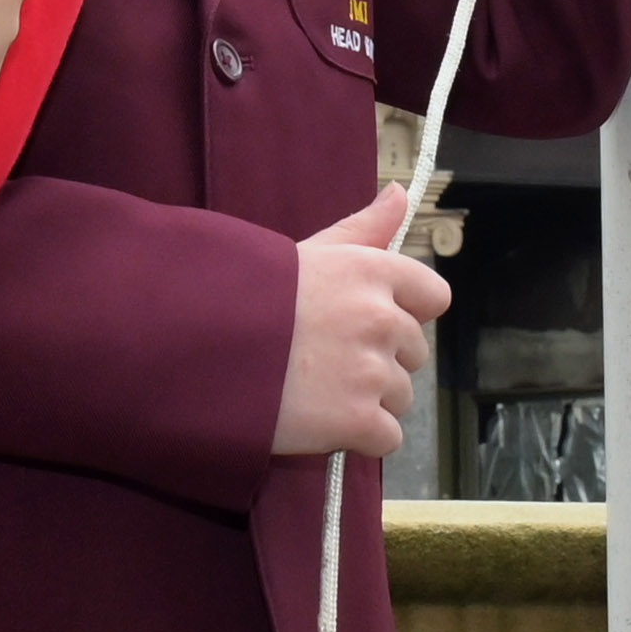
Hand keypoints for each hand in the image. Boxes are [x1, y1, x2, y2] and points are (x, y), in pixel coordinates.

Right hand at [273, 184, 448, 458]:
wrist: (197, 348)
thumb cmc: (249, 299)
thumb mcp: (309, 254)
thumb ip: (362, 230)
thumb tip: (399, 193)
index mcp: (372, 271)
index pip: (433, 296)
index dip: (404, 314)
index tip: (366, 324)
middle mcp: (380, 317)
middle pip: (414, 353)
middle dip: (380, 362)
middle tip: (325, 361)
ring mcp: (371, 371)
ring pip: (400, 397)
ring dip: (368, 402)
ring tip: (316, 391)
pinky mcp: (357, 420)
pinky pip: (387, 437)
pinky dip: (359, 438)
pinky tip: (320, 421)